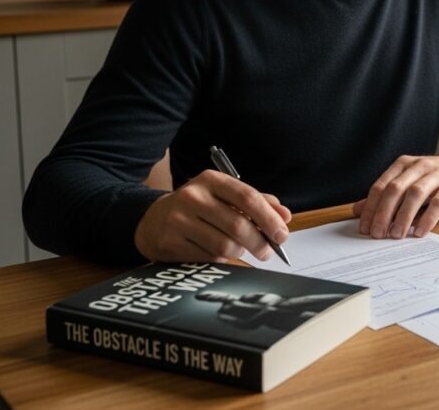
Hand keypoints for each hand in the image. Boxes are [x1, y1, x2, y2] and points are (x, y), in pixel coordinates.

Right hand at [134, 170, 290, 262]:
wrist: (153, 220)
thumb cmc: (199, 207)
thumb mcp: (225, 196)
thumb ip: (257, 202)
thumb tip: (284, 216)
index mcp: (211, 180)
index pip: (247, 198)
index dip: (269, 218)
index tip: (282, 234)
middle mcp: (193, 197)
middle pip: (238, 225)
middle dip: (259, 242)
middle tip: (268, 251)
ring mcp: (179, 220)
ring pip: (224, 245)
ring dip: (239, 252)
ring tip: (240, 249)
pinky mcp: (170, 242)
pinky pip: (208, 258)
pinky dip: (220, 259)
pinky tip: (217, 252)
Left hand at [352, 150, 438, 238]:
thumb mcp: (411, 182)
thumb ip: (386, 195)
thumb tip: (358, 209)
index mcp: (405, 165)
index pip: (381, 186)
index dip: (371, 207)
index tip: (364, 227)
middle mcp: (419, 166)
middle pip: (395, 189)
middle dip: (383, 213)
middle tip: (377, 234)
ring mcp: (438, 174)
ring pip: (415, 194)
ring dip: (403, 216)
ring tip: (396, 235)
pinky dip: (428, 218)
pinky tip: (420, 231)